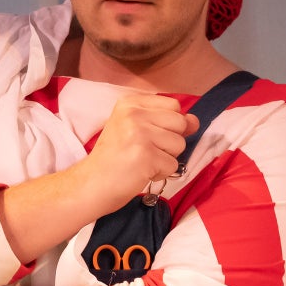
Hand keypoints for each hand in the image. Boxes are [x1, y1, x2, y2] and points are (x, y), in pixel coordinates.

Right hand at [78, 92, 198, 207]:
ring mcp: (140, 134)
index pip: (174, 105)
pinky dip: (160, 173)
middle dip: (170, 141)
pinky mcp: (146, 155)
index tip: (151, 135)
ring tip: (142, 162)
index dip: (170, 124)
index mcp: (130, 102)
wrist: (91, 184)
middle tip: (145, 151)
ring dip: (165, 158)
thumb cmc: (114, 158)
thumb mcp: (135, 129)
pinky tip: (141, 172)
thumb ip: (165, 121)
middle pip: (180, 123)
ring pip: (179, 144)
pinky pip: (173, 165)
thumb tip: (195, 121)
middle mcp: (134, 113)